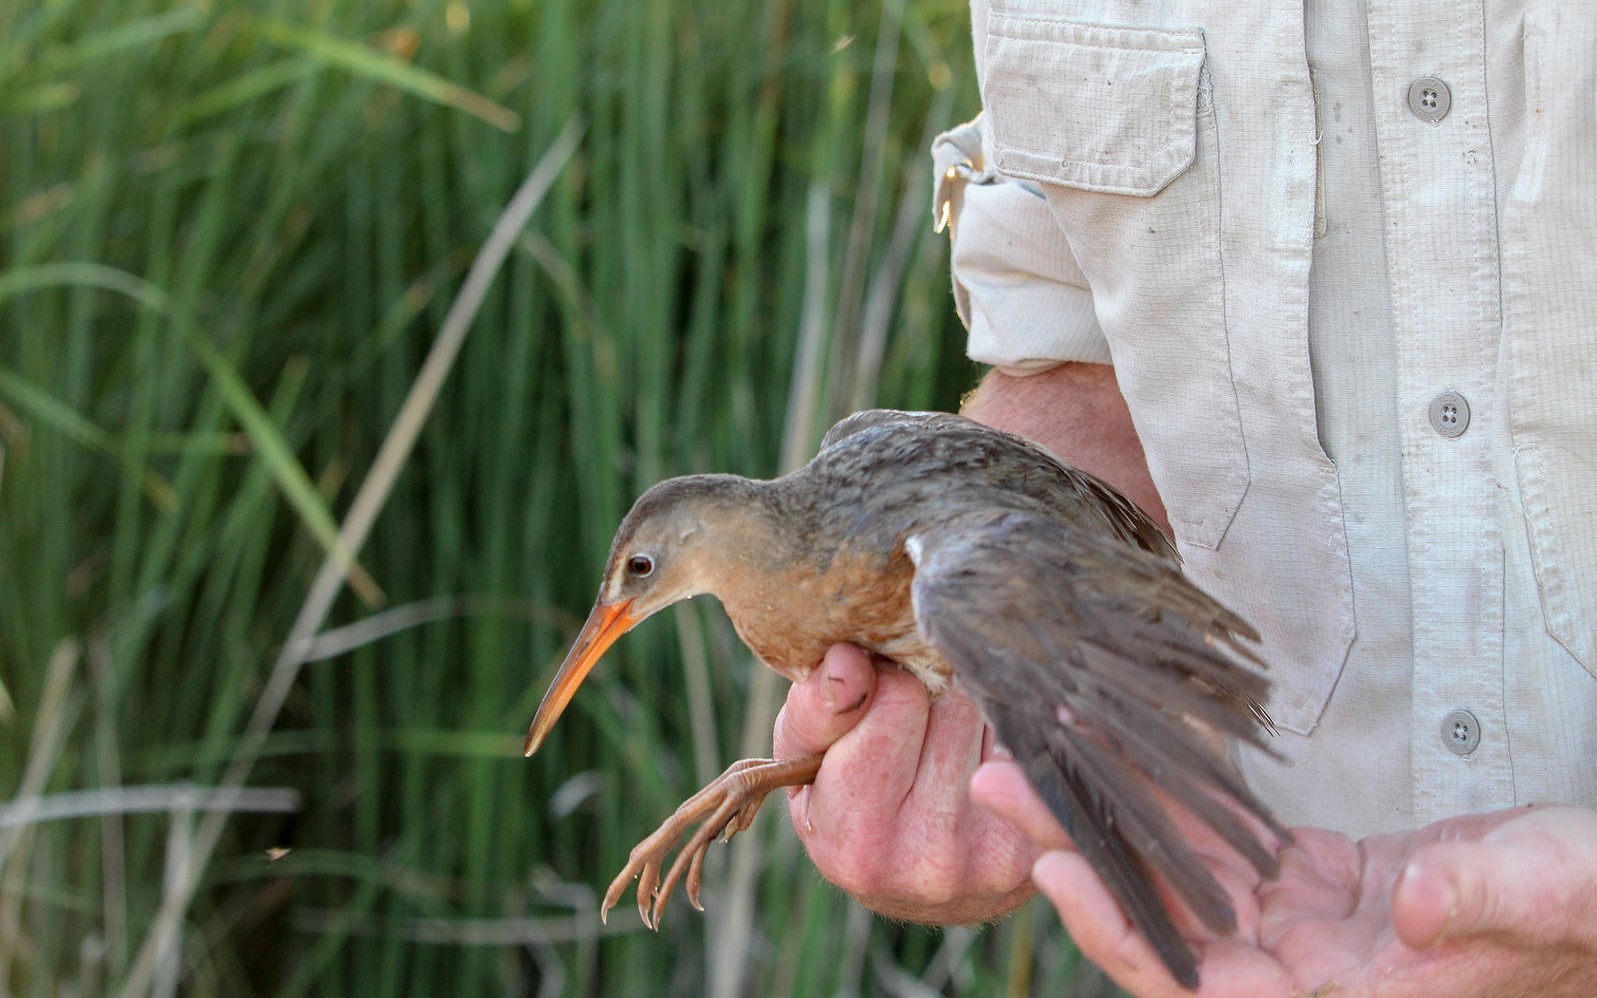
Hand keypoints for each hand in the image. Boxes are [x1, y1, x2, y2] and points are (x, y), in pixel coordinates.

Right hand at [772, 643, 1038, 922]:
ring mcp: (997, 856)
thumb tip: (848, 659)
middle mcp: (931, 860)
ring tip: (951, 742)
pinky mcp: (1045, 842)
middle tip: (919, 722)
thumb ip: (813, 710)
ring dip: (975, 712)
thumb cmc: (849, 805)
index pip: (896, 699)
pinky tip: (989, 757)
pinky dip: (1011, 735)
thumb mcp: (806, 761)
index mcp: (856, 843)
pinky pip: (1036, 742)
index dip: (885, 681)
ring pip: (998, 715)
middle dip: (935, 696)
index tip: (877, 693)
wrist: (921, 891)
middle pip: (954, 703)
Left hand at [972, 759, 1596, 995]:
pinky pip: (1227, 849)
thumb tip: (1410, 903)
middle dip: (1083, 856)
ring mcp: (1308, 935)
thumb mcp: (1562, 893)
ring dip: (1112, 819)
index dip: (1130, 938)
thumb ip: (1484, 897)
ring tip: (1036, 752)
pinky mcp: (1318, 890)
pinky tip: (1124, 753)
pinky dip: (1176, 803)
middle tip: (1004, 783)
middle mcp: (1310, 979)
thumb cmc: (1595, 908)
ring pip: (1184, 881)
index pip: (1210, 988)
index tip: (1055, 874)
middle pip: (1168, 925)